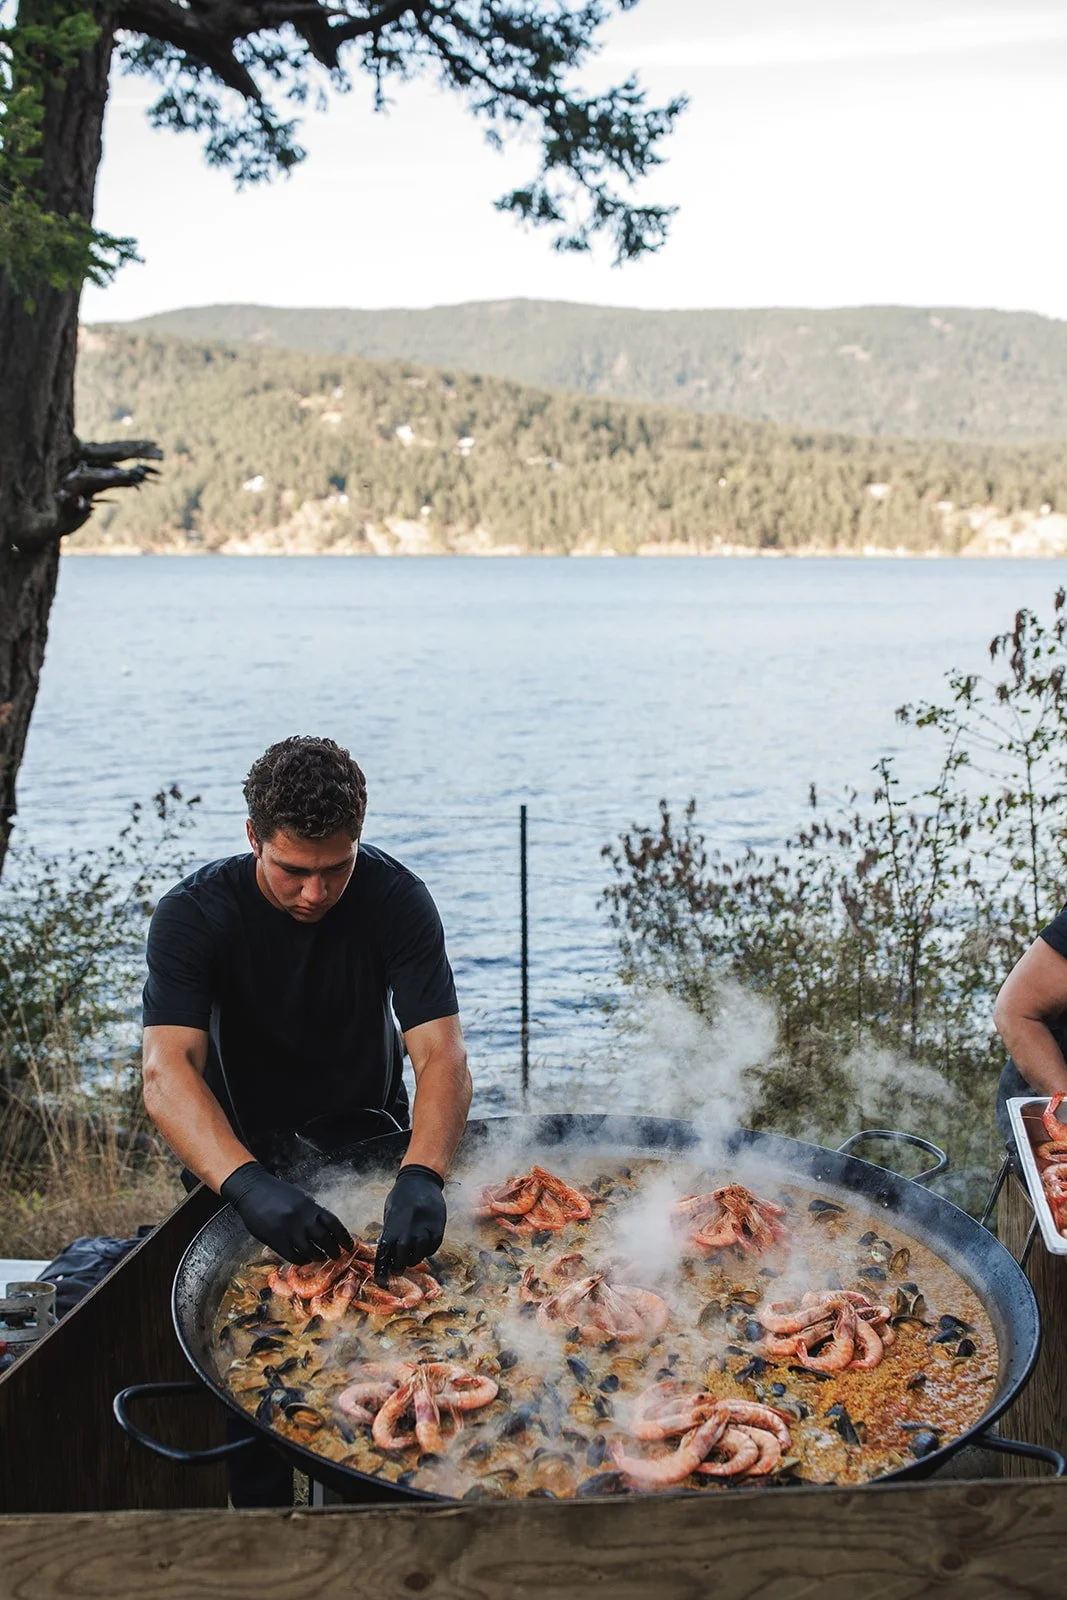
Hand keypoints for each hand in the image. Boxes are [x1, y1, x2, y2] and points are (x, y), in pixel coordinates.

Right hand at [220, 1161, 352, 1264]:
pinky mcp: (275, 1240)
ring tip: (321, 1258)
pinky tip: (305, 1259)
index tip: (349, 1245)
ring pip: (310, 1250)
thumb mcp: (300, 1198)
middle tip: (337, 1255)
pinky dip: (302, 1260)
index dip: (344, 1236)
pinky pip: (293, 1255)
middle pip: (325, 1239)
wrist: (253, 1190)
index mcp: (310, 1206)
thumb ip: (312, 1212)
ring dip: (318, 1257)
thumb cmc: (277, 1193)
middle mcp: (302, 1218)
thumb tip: (327, 1229)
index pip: (333, 1223)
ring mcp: (288, 1230)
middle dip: (334, 1250)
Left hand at [374, 1164, 445, 1283]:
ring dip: (414, 1259)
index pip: (385, 1252)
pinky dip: (428, 1251)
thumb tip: (387, 1253)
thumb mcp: (390, 1211)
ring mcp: (424, 1227)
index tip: (380, 1279)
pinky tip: (424, 1248)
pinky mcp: (438, 1226)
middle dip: (399, 1267)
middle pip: (403, 1256)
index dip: (381, 1268)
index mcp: (393, 1224)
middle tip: (398, 1270)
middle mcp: (408, 1228)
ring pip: (420, 1253)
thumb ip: (390, 1231)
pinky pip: (433, 1246)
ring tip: (411, 1259)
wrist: (420, 1179)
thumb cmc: (401, 1196)